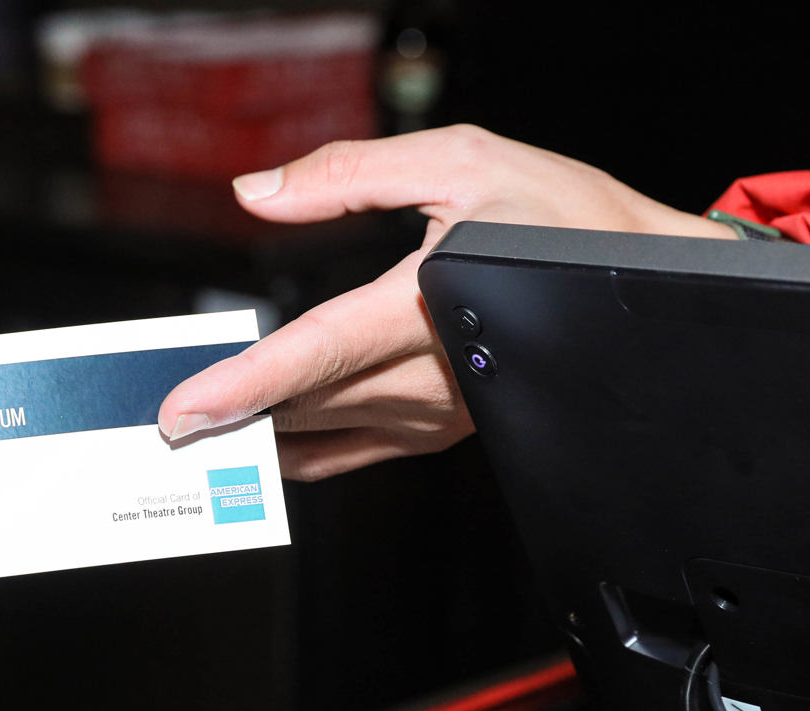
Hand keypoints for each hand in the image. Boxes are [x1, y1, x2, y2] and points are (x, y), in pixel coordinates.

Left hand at [158, 125, 734, 479]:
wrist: (654, 282)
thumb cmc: (568, 217)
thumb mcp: (459, 160)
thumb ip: (347, 173)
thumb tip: (257, 191)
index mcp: (433, 304)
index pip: (317, 353)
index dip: (244, 386)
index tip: (183, 412)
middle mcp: (440, 374)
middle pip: (306, 400)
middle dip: (228, 412)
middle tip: (155, 418)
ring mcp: (446, 411)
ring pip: (328, 429)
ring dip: (260, 429)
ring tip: (194, 424)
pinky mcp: (453, 428)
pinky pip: (360, 451)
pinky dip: (306, 448)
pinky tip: (265, 443)